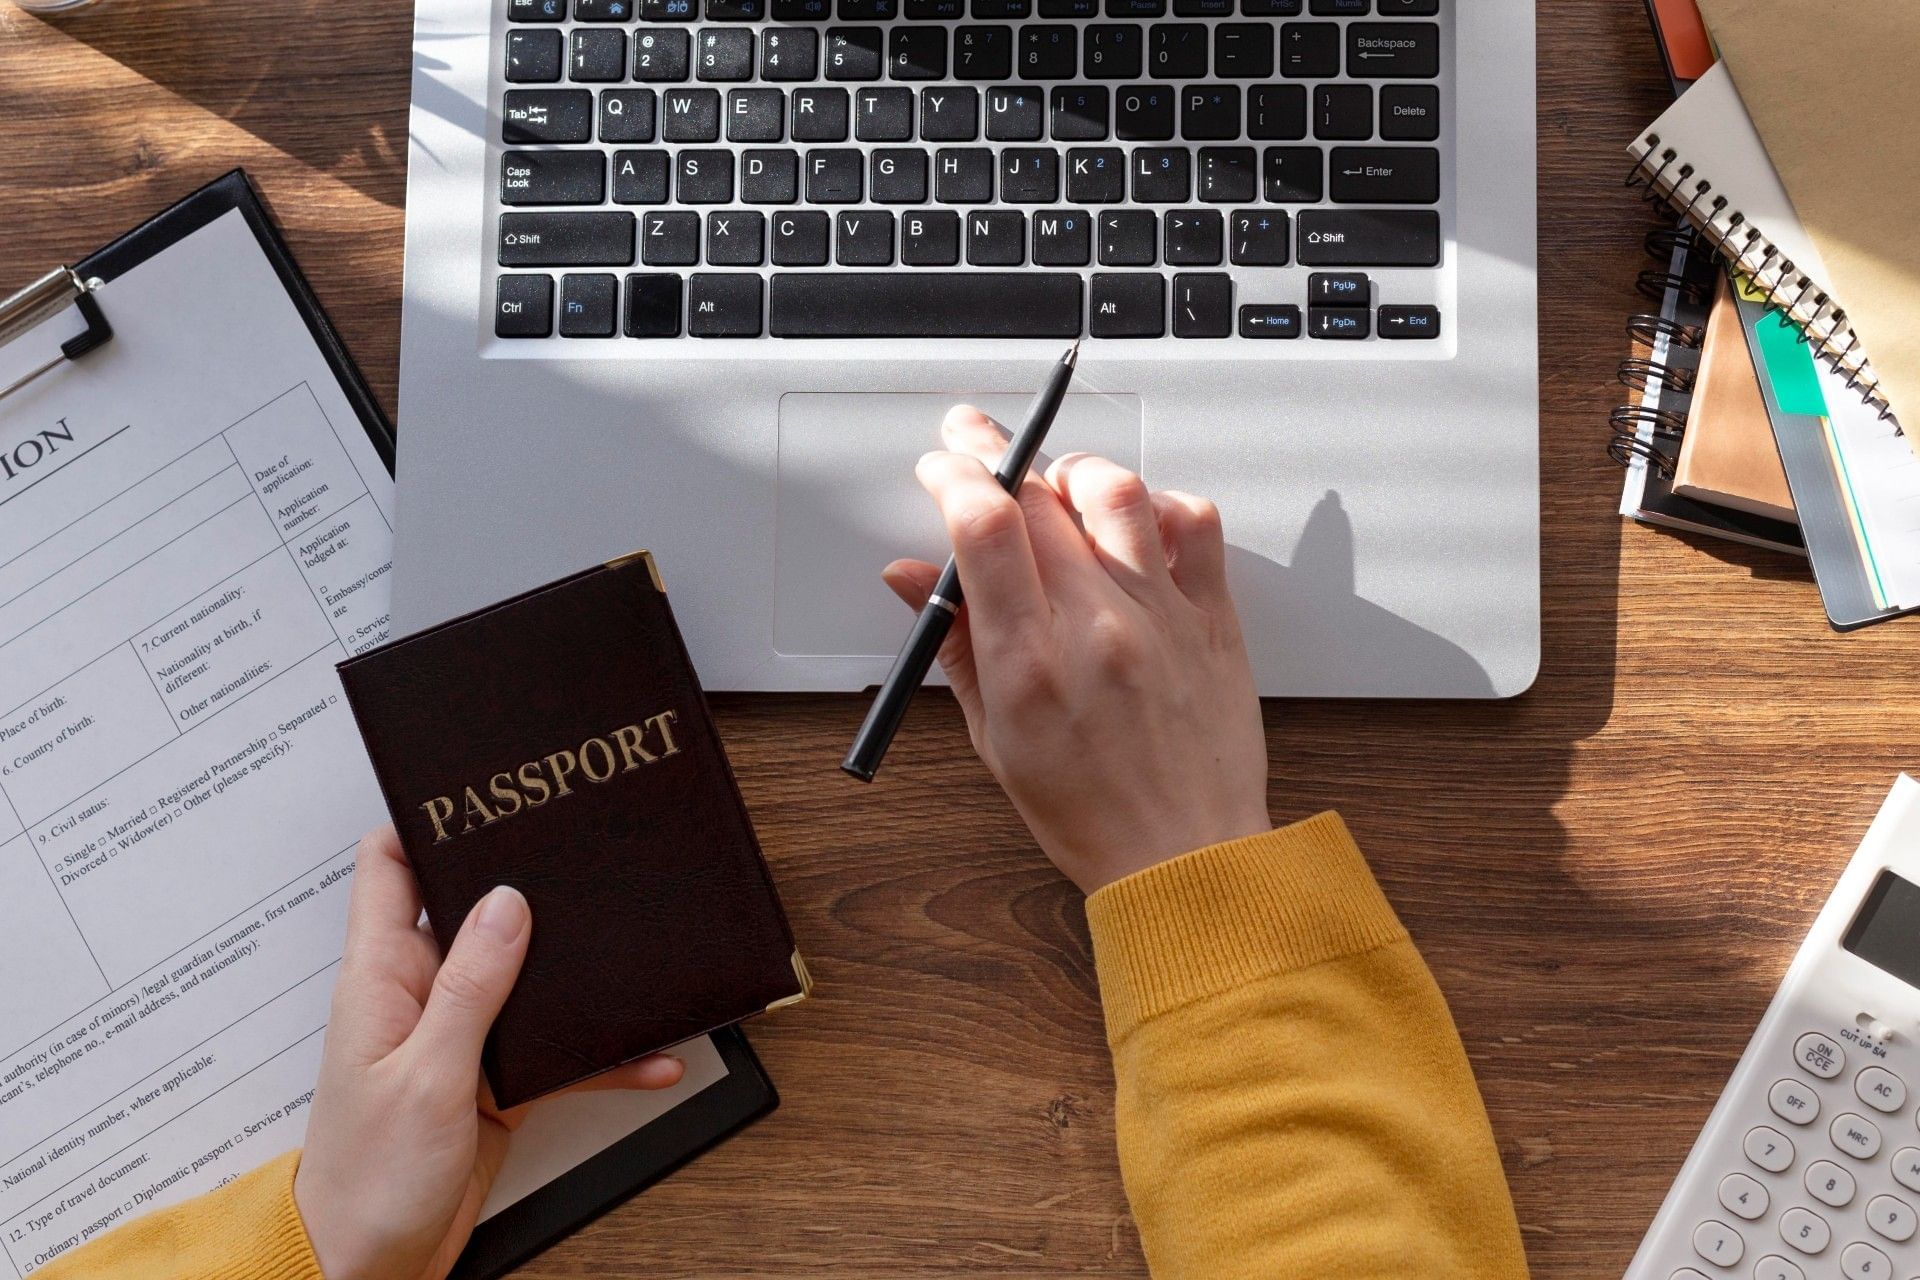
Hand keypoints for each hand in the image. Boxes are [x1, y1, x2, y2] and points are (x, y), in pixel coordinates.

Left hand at [294, 827, 686, 1279]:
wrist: (367, 1267)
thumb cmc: (368, 1181)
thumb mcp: (425, 1077)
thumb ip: (470, 988)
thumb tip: (506, 903)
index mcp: (383, 977)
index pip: (388, 867)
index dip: (425, 818)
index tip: (480, 788)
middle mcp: (421, 994)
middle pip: (475, 909)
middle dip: (529, 882)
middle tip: (583, 853)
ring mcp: (460, 1036)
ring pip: (527, 976)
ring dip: (575, 970)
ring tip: (630, 947)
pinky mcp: (493, 1080)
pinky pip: (556, 1048)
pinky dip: (600, 1052)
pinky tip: (646, 1056)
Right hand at [881, 407, 1270, 893]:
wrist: (1187, 857)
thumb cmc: (1089, 813)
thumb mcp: (993, 737)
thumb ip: (953, 646)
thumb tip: (911, 579)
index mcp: (1030, 663)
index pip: (986, 526)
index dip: (954, 474)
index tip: (940, 465)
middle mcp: (1096, 627)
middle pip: (1040, 496)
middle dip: (996, 453)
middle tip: (976, 444)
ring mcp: (1161, 616)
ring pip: (1116, 490)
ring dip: (1073, 470)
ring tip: (1055, 484)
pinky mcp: (1212, 617)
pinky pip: (1195, 523)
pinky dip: (1159, 501)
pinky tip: (1134, 521)